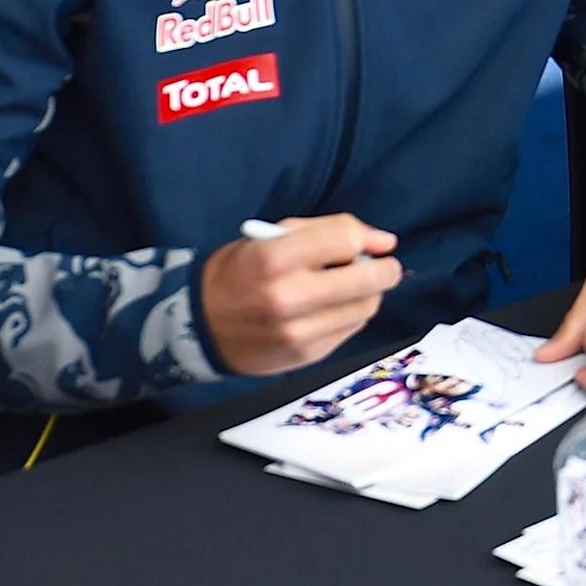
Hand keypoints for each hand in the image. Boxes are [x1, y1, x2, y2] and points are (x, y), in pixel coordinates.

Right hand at [200, 214, 401, 375]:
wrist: (201, 325)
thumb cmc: (241, 272)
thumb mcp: (271, 236)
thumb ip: (327, 230)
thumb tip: (383, 241)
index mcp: (274, 258)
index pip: (346, 240)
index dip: (367, 238)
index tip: (374, 243)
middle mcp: (287, 297)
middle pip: (366, 279)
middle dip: (384, 269)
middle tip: (381, 266)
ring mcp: (298, 332)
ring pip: (366, 307)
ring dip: (369, 293)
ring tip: (350, 287)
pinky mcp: (307, 355)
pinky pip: (352, 329)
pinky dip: (352, 314)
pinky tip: (333, 307)